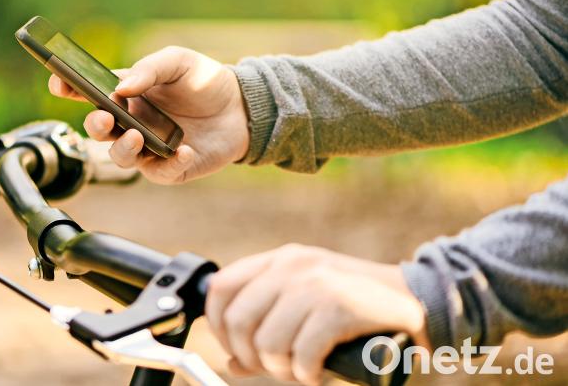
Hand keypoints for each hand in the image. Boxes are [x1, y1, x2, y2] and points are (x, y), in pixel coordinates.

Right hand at [48, 46, 247, 184]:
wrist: (242, 106)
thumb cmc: (204, 81)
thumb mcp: (178, 61)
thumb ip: (150, 68)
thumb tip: (122, 88)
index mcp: (125, 94)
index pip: (88, 93)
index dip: (68, 88)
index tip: (58, 83)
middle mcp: (131, 123)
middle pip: (99, 131)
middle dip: (96, 126)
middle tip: (105, 119)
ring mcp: (149, 147)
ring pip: (121, 157)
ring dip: (124, 149)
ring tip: (139, 136)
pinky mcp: (171, 167)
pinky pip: (160, 172)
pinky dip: (168, 164)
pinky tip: (182, 151)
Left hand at [206, 244, 429, 384]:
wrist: (415, 298)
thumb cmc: (355, 307)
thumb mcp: (305, 303)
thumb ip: (266, 325)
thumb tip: (231, 363)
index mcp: (279, 260)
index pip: (220, 288)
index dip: (219, 327)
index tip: (236, 350)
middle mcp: (292, 266)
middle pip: (237, 321)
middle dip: (251, 357)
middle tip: (275, 368)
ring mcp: (316, 284)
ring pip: (268, 344)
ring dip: (282, 371)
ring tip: (302, 371)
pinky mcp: (339, 307)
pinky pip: (302, 356)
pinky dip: (308, 375)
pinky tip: (320, 372)